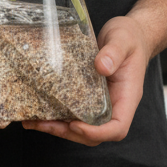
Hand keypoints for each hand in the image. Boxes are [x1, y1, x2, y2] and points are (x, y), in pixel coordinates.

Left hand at [22, 15, 150, 145]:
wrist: (129, 33)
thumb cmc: (130, 38)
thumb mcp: (122, 40)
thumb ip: (114, 52)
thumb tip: (101, 67)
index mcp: (127, 96)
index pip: (117, 128)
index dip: (97, 133)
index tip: (76, 125)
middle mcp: (115, 104)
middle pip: (96, 133)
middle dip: (70, 133)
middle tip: (46, 124)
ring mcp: (102, 101)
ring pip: (83, 124)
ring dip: (60, 127)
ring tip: (36, 122)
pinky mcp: (89, 93)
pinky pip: (76, 109)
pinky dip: (59, 112)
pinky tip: (41, 108)